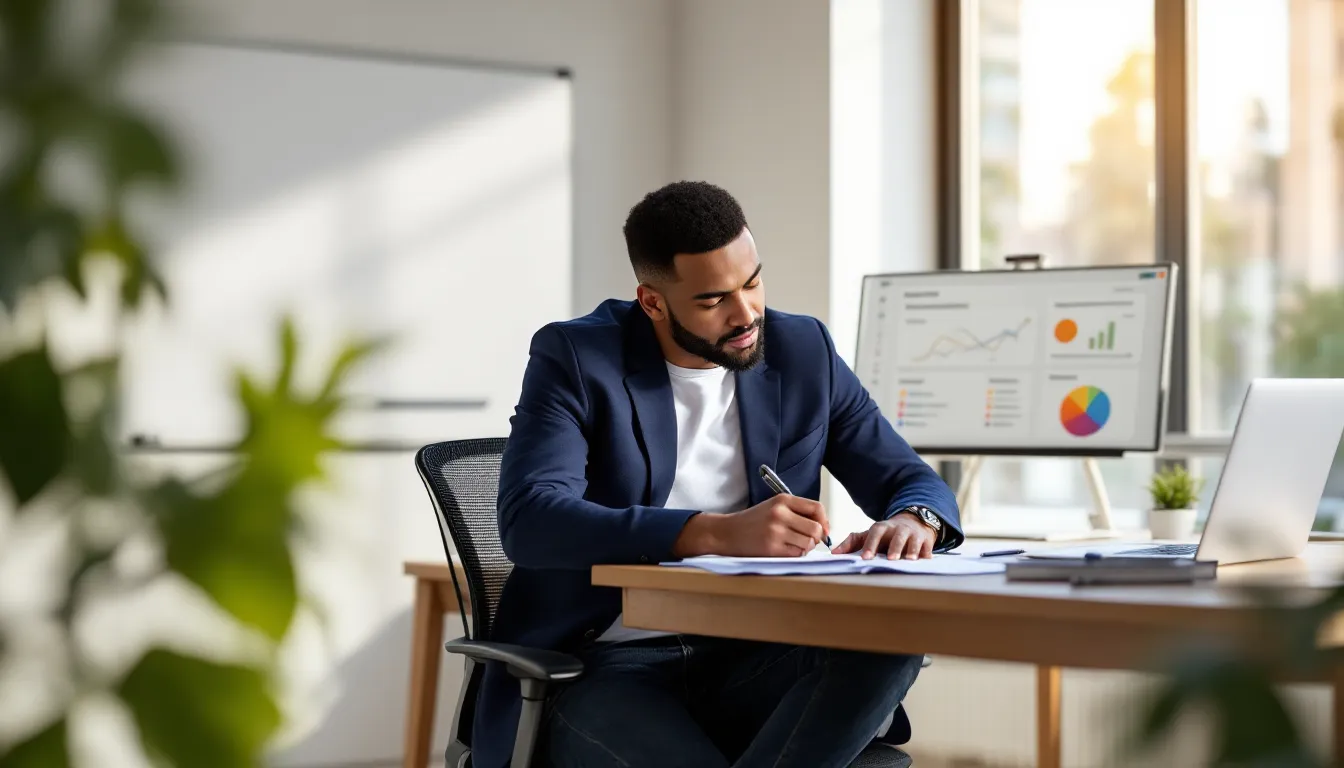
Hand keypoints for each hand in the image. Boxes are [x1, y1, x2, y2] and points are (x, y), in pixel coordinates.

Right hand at [672, 495, 828, 557]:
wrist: (726, 532)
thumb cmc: (752, 522)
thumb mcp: (774, 507)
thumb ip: (797, 512)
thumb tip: (824, 528)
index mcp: (782, 500)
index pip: (817, 508)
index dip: (825, 521)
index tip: (823, 530)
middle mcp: (780, 513)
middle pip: (816, 528)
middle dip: (816, 538)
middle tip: (806, 540)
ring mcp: (775, 531)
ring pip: (808, 543)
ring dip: (805, 548)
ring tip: (793, 545)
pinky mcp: (771, 548)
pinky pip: (797, 554)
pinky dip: (795, 554)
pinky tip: (785, 551)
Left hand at [831, 513, 935, 559]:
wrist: (913, 523)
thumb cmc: (886, 534)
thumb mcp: (870, 535)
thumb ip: (852, 543)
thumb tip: (834, 553)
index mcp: (883, 528)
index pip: (875, 533)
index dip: (870, 545)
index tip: (864, 558)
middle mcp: (899, 529)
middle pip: (897, 536)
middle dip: (894, 547)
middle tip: (890, 560)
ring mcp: (913, 534)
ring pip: (913, 541)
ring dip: (911, 550)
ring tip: (908, 560)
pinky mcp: (926, 541)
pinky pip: (927, 547)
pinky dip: (926, 554)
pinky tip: (924, 560)